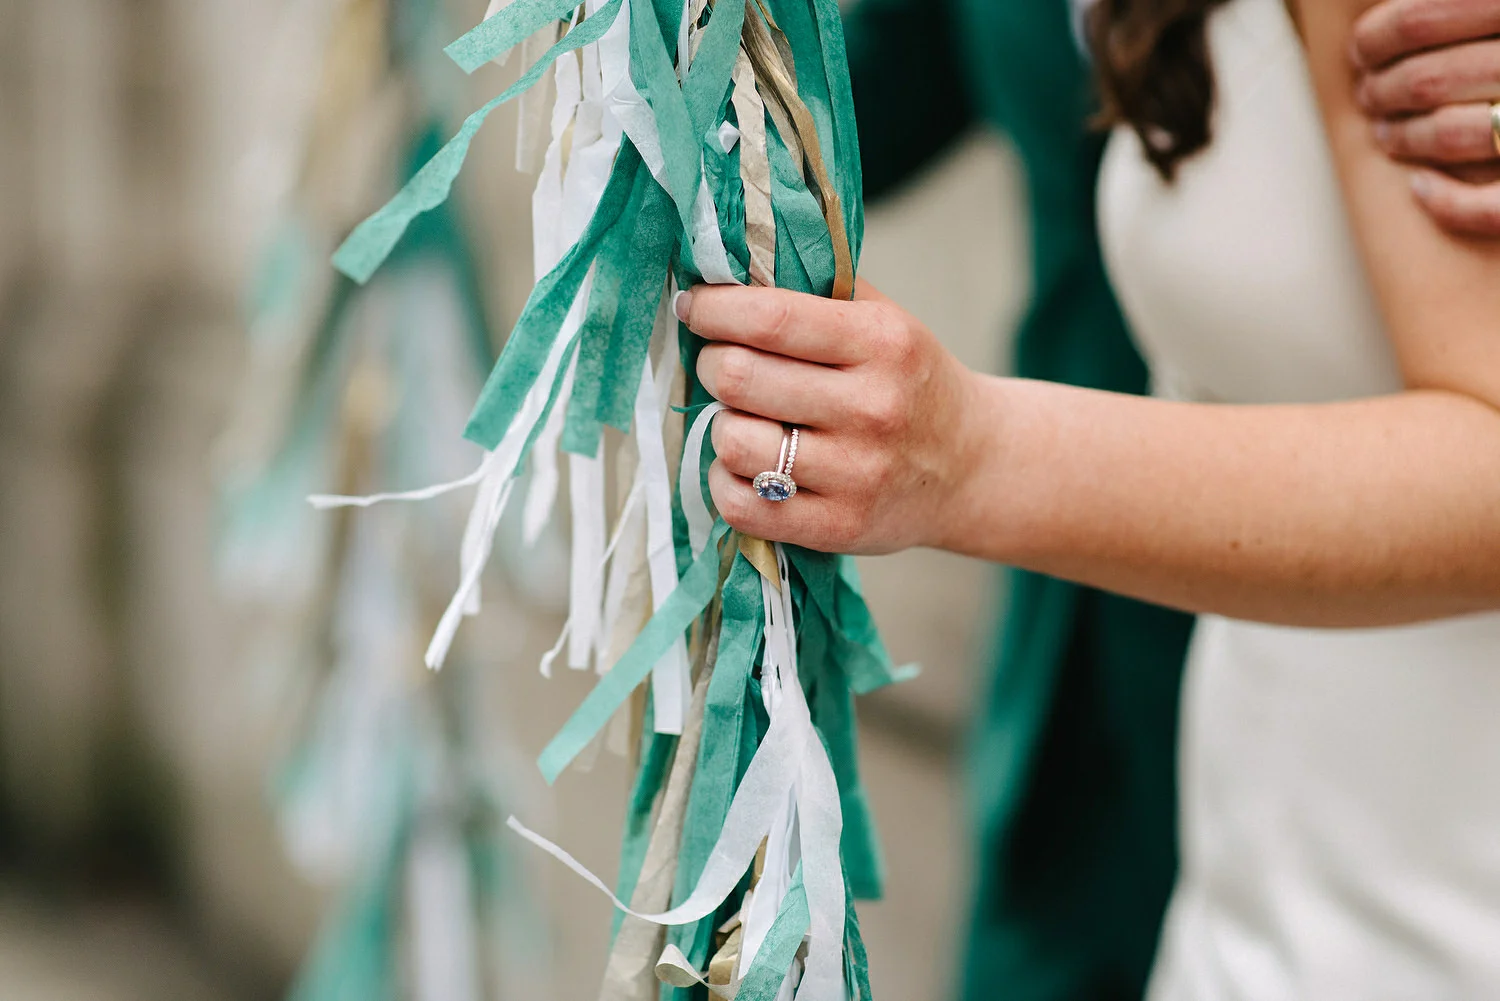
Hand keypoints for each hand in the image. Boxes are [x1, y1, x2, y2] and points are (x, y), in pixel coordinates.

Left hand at [679, 280, 979, 554]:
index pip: (770, 317)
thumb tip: (728, 263)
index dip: (714, 309)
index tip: (693, 306)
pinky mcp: (839, 526)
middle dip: (712, 364)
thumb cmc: (907, 381)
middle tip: (720, 364)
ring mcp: (857, 473)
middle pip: (739, 377)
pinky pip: (741, 505)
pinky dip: (725, 482)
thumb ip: (816, 289)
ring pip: (734, 443)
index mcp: (883, 342)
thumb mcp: (884, 319)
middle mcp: (873, 408)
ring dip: (721, 425)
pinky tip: (744, 466)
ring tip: (742, 417)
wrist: (971, 467)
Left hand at [1350, 0, 1499, 234]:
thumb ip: (1478, 8)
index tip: (1360, 45)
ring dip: (1404, 138)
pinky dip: (1447, 202)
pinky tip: (1420, 190)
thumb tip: (1399, 8)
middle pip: (1429, 78)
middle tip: (1366, 92)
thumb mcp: (1496, 16)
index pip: (1423, 15)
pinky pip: (1494, 207)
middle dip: (1385, 88)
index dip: (1380, 33)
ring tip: (1385, 134)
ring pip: (1452, 134)